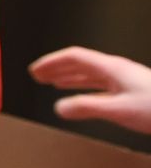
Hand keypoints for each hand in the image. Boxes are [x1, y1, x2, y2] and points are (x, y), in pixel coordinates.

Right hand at [29, 46, 150, 134]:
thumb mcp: (118, 110)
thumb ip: (87, 107)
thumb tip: (59, 107)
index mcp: (112, 68)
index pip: (75, 57)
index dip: (52, 62)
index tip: (35, 70)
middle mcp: (117, 70)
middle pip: (81, 63)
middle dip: (57, 68)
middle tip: (38, 75)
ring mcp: (125, 79)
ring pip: (91, 74)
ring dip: (70, 77)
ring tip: (54, 83)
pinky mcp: (132, 90)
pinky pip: (101, 85)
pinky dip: (85, 88)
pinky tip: (82, 97)